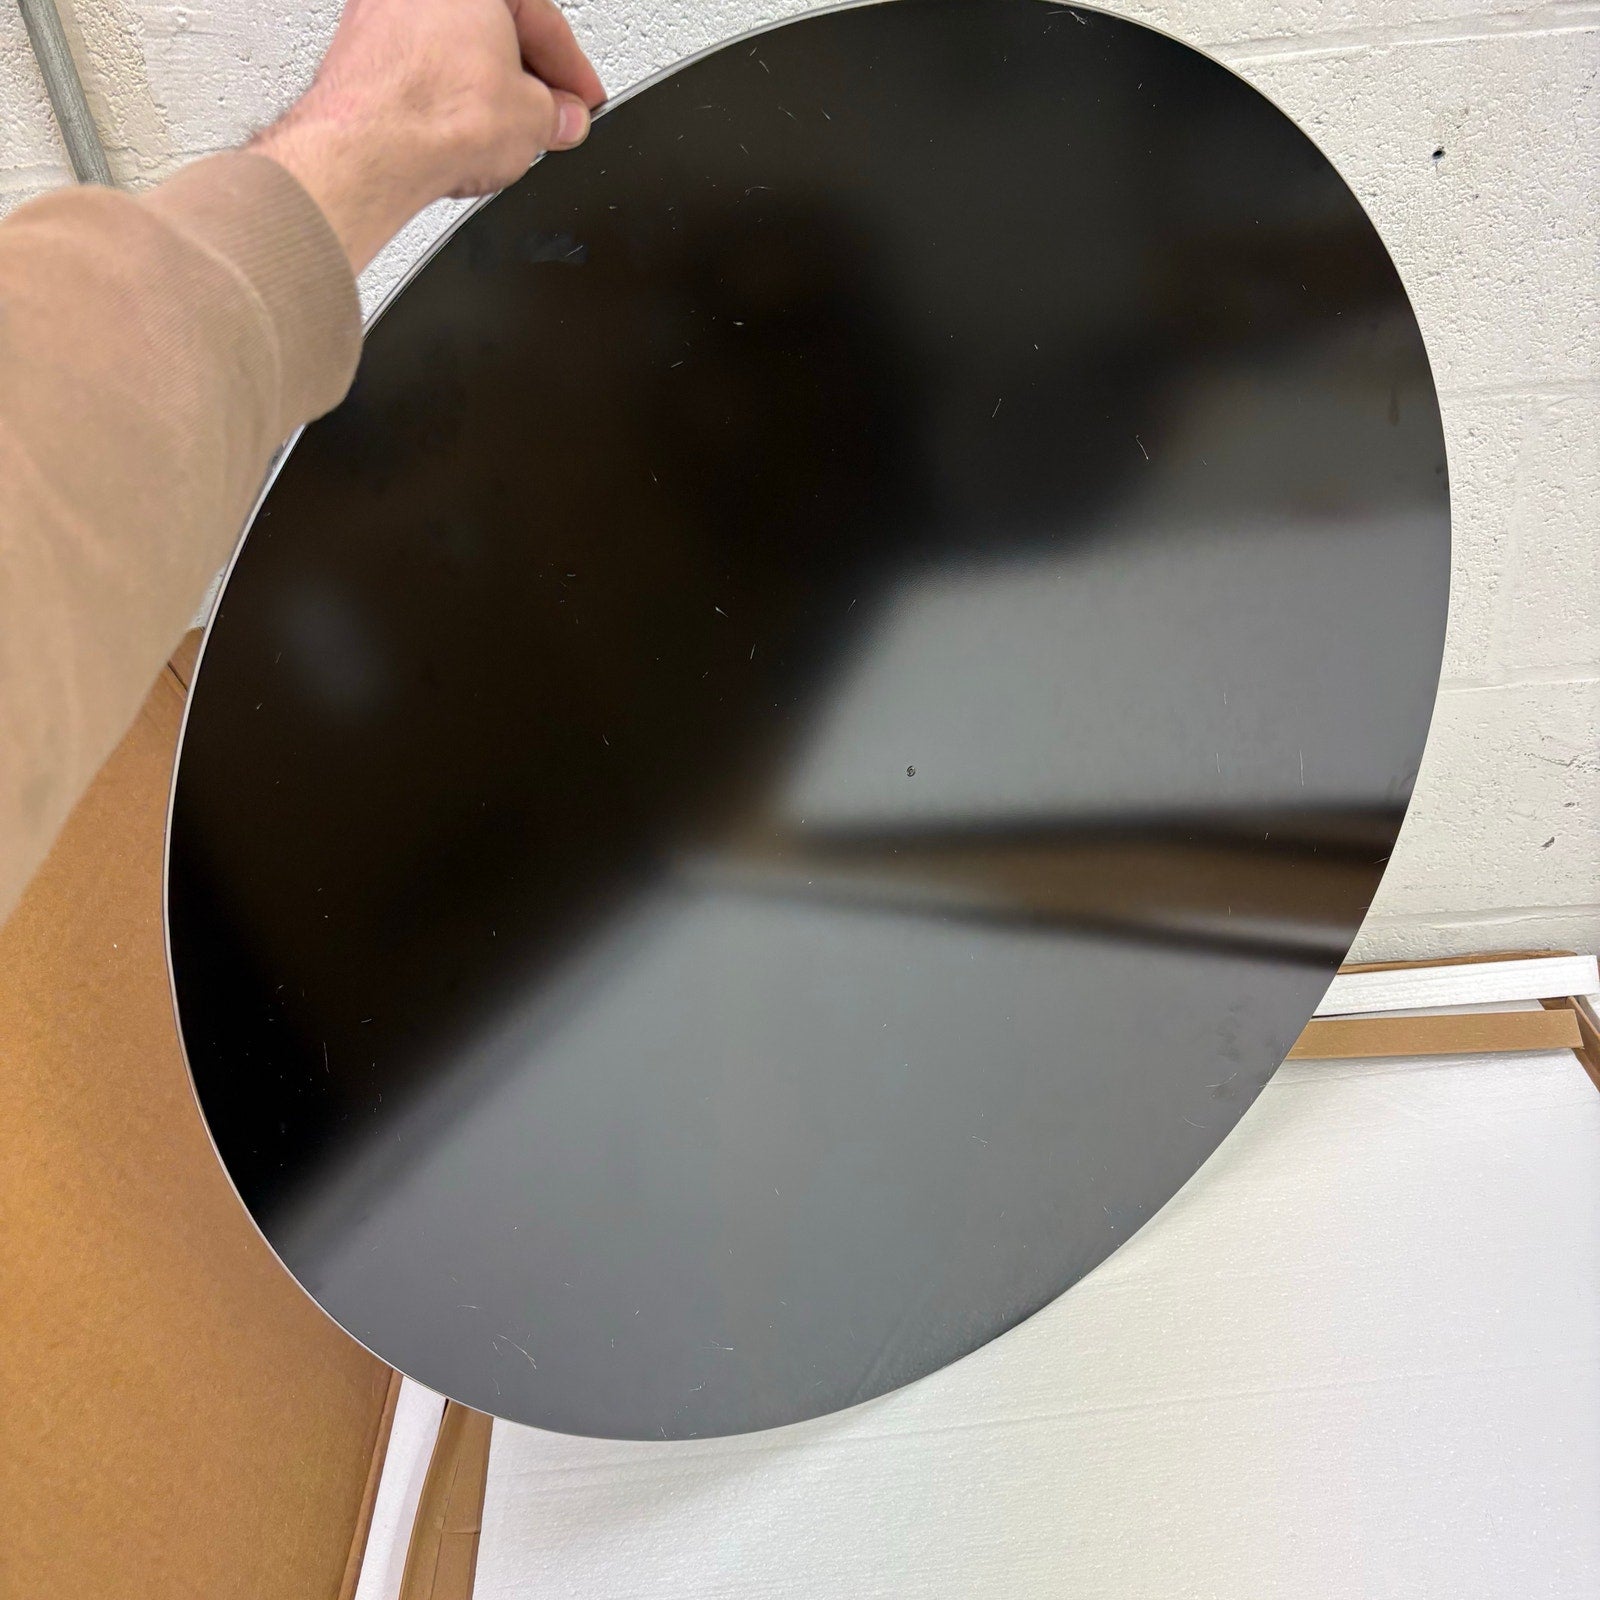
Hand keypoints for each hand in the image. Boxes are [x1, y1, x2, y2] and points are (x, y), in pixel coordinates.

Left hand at [252, 0, 605, 273]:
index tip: (582, 101)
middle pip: (492, 30)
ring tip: (501, 135)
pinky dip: (439, 99)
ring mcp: (380, 10)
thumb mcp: (534, 119)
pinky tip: (453, 134)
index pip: (542, 18)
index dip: (572, 71)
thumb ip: (557, 114)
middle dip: (525, 81)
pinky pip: (415, 70)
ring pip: (451, 50)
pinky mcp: (354, 49)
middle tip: (548, 121)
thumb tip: (563, 118)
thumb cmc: (434, 112)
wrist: (368, 148)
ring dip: (481, 91)